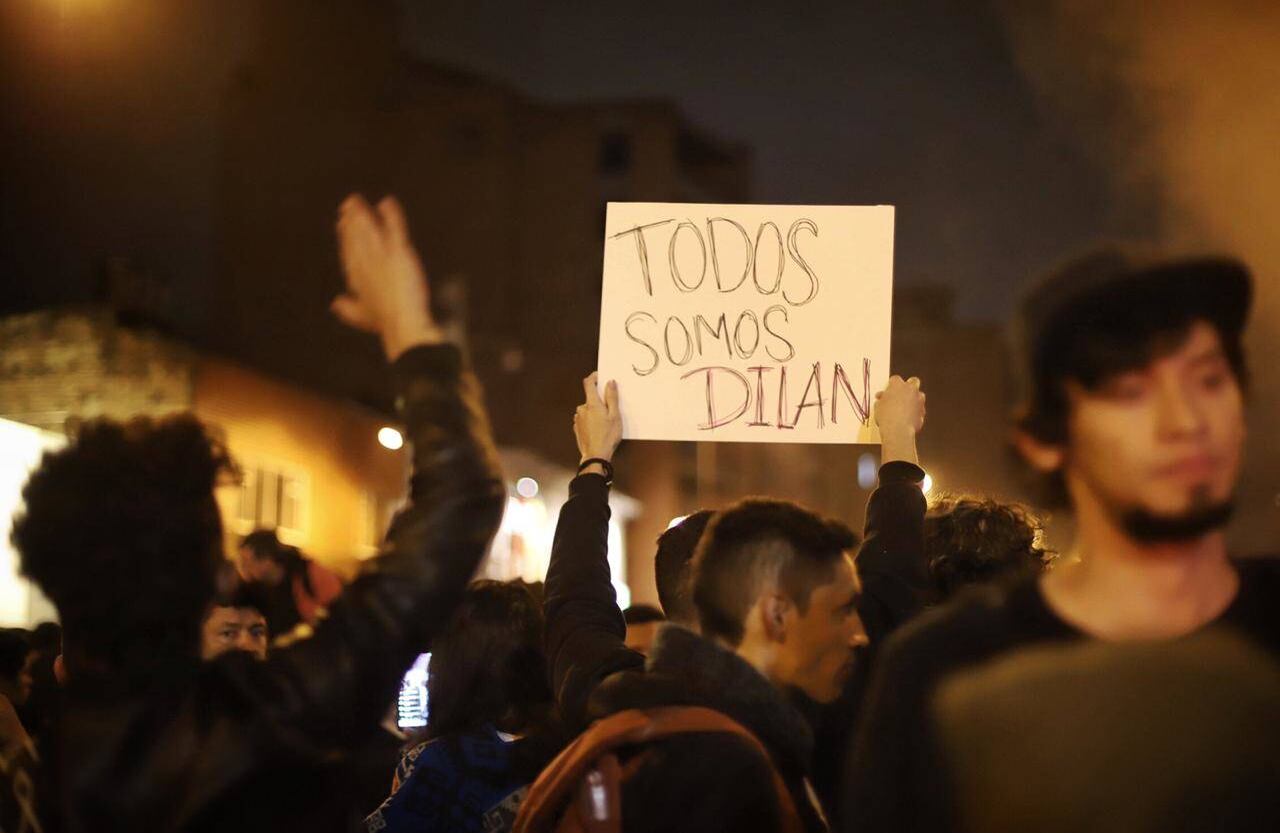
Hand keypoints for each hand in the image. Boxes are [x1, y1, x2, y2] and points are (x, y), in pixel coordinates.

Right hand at [332, 194, 443, 359]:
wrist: (401, 323)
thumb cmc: (384, 322)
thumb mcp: (362, 315)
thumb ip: (347, 308)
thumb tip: (335, 304)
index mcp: (355, 276)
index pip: (348, 250)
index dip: (345, 236)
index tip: (341, 223)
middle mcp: (365, 262)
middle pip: (355, 236)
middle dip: (350, 219)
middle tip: (347, 204)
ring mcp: (381, 255)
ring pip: (369, 229)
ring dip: (362, 213)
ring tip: (357, 200)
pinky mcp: (399, 252)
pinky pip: (394, 228)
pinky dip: (391, 214)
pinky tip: (387, 202)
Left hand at [573, 372, 621, 470]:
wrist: (595, 456)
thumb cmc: (607, 437)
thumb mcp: (615, 415)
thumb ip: (612, 397)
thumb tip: (610, 383)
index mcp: (592, 404)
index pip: (589, 383)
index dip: (594, 377)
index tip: (599, 376)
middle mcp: (582, 409)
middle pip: (590, 397)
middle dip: (599, 400)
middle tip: (610, 408)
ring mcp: (578, 419)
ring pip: (588, 409)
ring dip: (595, 412)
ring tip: (606, 422)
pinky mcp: (577, 428)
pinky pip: (585, 419)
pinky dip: (591, 420)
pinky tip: (599, 429)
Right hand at [874, 375, 925, 464]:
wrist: (898, 429)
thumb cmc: (886, 416)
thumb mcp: (878, 406)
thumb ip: (882, 399)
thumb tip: (882, 399)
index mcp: (897, 385)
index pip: (895, 379)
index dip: (891, 385)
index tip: (888, 391)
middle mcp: (910, 389)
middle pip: (913, 381)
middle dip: (909, 386)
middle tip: (901, 393)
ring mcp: (919, 400)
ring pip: (920, 394)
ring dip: (914, 398)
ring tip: (905, 407)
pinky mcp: (923, 411)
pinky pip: (920, 408)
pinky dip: (916, 411)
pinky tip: (909, 417)